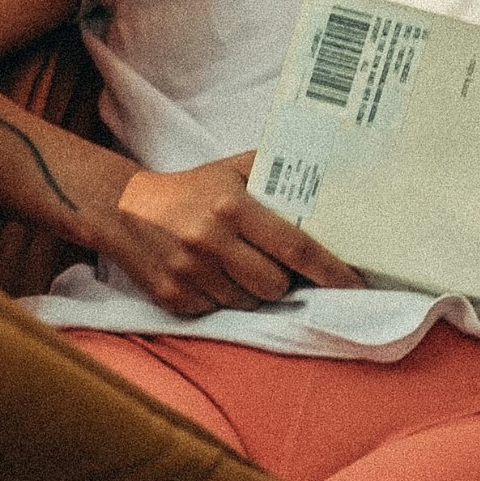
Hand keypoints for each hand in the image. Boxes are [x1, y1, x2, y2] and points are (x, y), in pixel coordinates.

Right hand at [89, 153, 359, 314]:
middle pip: (275, 285)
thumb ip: (277, 171)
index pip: (295, 247)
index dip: (330, 271)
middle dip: (284, 281)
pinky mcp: (173, 299)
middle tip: (274, 265)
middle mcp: (211, 242)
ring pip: (249, 303)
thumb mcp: (233, 169)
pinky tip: (209, 274)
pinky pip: (219, 311)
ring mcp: (190, 275)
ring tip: (236, 264)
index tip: (355, 286)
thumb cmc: (192, 189)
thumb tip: (331, 175)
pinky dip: (222, 298)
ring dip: (252, 290)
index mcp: (233, 208)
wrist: (124, 209)